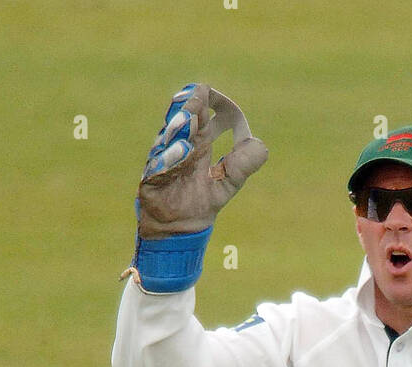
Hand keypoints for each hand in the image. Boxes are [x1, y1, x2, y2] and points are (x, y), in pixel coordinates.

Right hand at [137, 83, 267, 238]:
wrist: (179, 228)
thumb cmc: (201, 203)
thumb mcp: (229, 182)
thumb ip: (244, 164)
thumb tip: (260, 145)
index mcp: (198, 141)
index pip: (199, 109)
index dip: (204, 98)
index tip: (207, 93)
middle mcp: (179, 144)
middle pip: (183, 115)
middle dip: (190, 107)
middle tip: (198, 99)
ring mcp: (164, 157)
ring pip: (169, 135)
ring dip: (180, 128)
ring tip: (188, 122)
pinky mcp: (152, 175)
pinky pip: (159, 162)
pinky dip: (170, 157)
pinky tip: (182, 152)